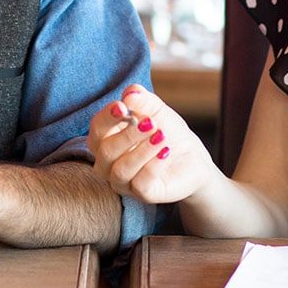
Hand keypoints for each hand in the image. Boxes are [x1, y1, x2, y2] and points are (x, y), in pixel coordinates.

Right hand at [86, 84, 215, 204]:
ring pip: (121, 170)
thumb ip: (142, 99)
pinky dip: (154, 165)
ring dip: (142, 151)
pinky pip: (141, 184)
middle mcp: (108, 163)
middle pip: (106, 151)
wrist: (191, 157)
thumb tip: (130, 93)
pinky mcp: (143, 195)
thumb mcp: (157, 111)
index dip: (107, 117)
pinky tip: (166, 152)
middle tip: (151, 123)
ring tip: (162, 137)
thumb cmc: (166, 132)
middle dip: (128, 135)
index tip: (122, 106)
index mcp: (106, 139)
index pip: (97, 128)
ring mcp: (124, 182)